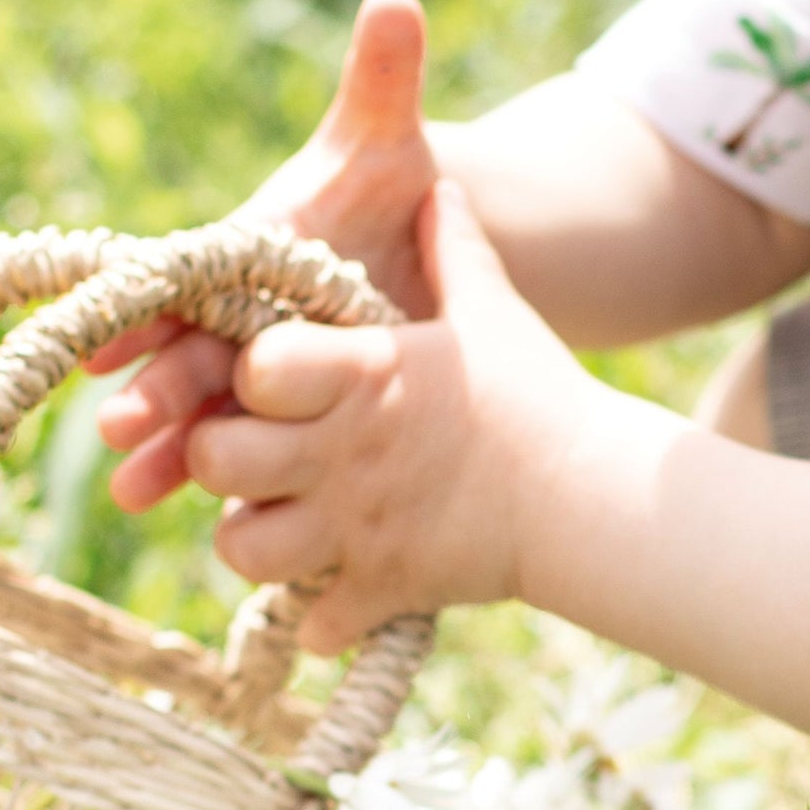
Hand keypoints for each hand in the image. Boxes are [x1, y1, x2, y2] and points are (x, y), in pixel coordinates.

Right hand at [95, 0, 438, 503]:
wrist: (430, 251)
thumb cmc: (393, 189)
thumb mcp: (390, 141)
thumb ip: (383, 79)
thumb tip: (395, 0)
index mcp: (249, 244)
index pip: (189, 273)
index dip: (153, 304)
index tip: (116, 332)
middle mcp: (240, 305)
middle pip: (190, 348)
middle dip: (158, 386)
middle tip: (126, 422)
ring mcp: (261, 359)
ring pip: (206, 406)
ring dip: (174, 446)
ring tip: (144, 489)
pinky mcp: (289, 403)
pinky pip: (245, 440)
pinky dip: (220, 475)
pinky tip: (201, 516)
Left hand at [155, 177, 622, 654]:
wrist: (595, 496)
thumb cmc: (542, 393)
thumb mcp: (495, 310)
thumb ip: (453, 248)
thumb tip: (440, 185)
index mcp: (362, 376)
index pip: (249, 368)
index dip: (251, 374)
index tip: (278, 379)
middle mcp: (341, 452)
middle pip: (215, 460)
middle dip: (224, 459)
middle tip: (266, 455)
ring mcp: (356, 528)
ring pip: (241, 549)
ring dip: (257, 540)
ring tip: (293, 524)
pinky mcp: (381, 589)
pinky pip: (310, 623)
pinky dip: (319, 614)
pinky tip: (345, 587)